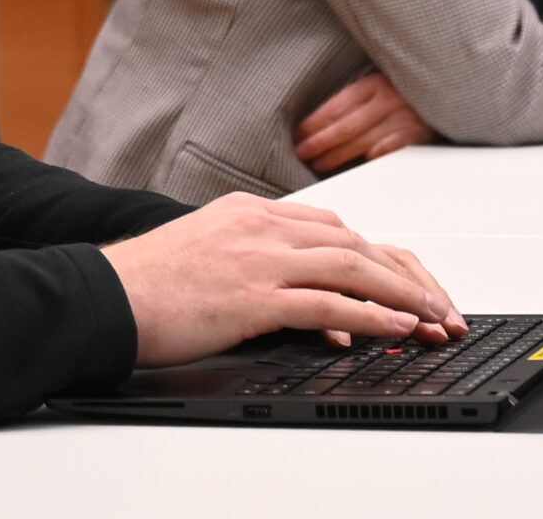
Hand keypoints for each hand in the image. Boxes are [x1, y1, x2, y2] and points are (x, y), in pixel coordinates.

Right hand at [104, 193, 466, 364]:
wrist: (103, 295)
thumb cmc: (148, 283)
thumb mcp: (210, 251)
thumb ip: (259, 262)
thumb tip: (307, 299)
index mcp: (255, 212)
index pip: (337, 228)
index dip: (382, 258)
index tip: (409, 284)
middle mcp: (264, 226)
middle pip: (358, 243)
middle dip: (407, 277)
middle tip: (440, 306)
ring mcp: (260, 258)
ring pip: (353, 267)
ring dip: (402, 296)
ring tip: (433, 319)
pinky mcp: (252, 294)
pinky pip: (327, 302)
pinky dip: (370, 315)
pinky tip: (394, 329)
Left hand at [295, 72, 437, 174]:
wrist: (450, 88)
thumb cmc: (409, 92)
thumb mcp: (384, 83)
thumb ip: (360, 98)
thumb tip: (322, 120)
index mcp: (377, 82)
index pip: (339, 104)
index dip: (316, 121)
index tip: (298, 133)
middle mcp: (390, 98)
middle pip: (347, 125)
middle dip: (320, 141)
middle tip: (302, 152)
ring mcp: (406, 116)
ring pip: (365, 140)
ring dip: (338, 154)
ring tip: (318, 163)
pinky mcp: (420, 134)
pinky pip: (394, 147)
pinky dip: (378, 154)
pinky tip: (363, 161)